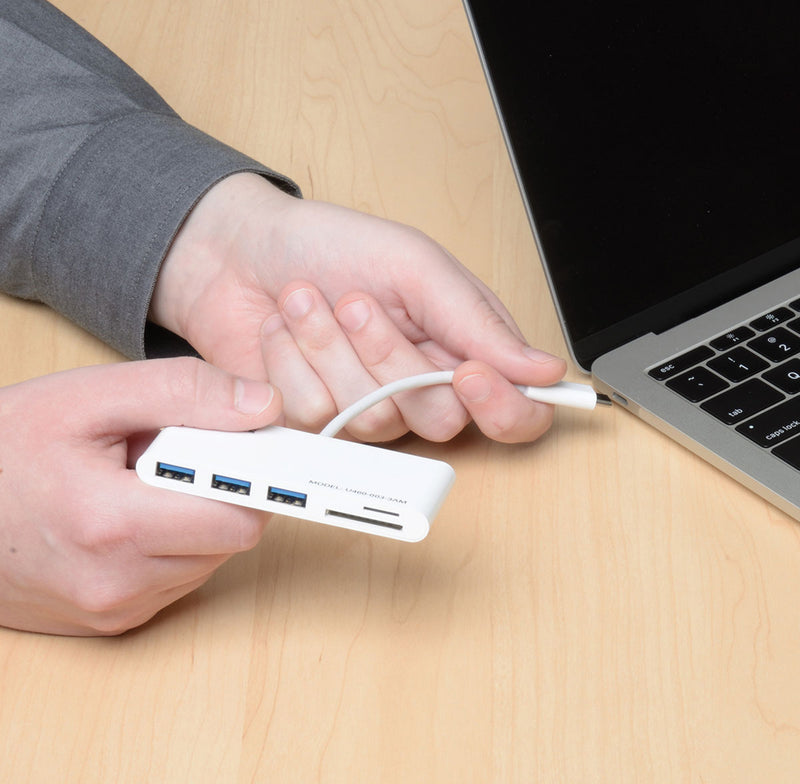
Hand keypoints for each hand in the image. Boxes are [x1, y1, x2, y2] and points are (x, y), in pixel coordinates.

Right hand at [0, 358, 279, 634]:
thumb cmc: (4, 448)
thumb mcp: (89, 397)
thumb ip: (183, 393)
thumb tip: (263, 406)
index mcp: (114, 525)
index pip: (239, 518)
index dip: (251, 479)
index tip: (250, 451)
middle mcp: (117, 583)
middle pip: (230, 540)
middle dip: (220, 494)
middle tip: (176, 458)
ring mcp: (113, 610)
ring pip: (206, 562)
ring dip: (196, 520)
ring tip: (143, 486)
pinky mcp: (110, 622)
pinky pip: (176, 581)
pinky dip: (172, 546)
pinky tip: (132, 516)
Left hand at [151, 173, 566, 442]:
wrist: (243, 249)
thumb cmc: (334, 246)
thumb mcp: (416, 265)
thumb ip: (478, 322)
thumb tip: (544, 371)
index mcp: (461, 348)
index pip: (516, 413)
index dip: (501, 408)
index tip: (468, 373)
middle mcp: (420, 389)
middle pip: (439, 421)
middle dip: (389, 359)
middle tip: (356, 303)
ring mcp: (367, 411)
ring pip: (373, 420)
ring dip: (332, 351)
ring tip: (308, 301)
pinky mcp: (315, 422)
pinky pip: (316, 418)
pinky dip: (293, 364)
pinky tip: (284, 331)